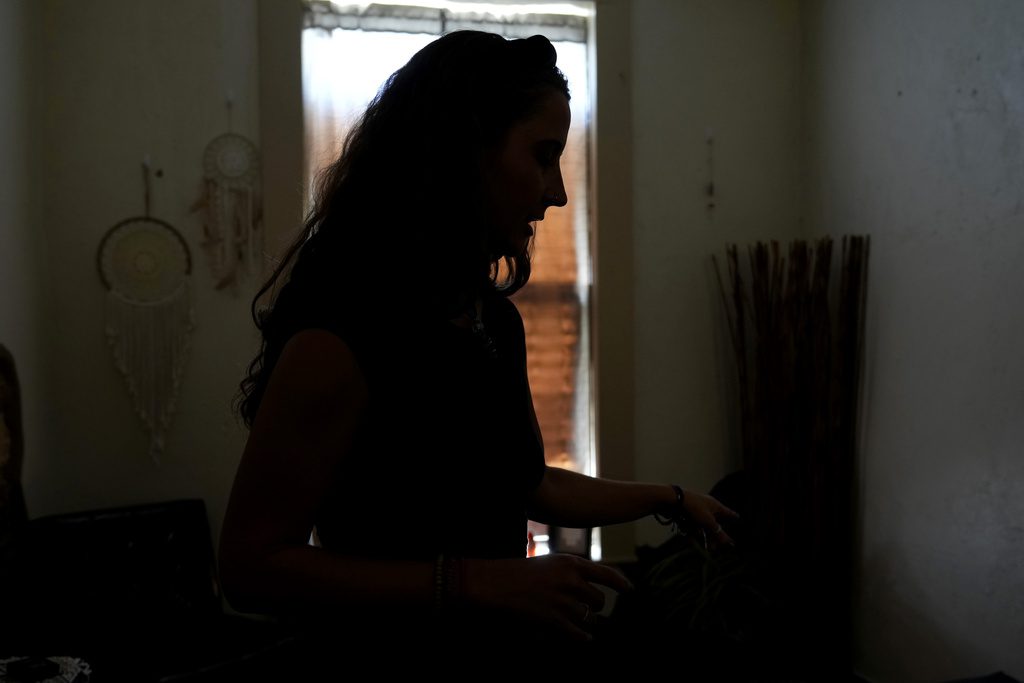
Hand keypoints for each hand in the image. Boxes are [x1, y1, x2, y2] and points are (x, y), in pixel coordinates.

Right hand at [462, 554, 631, 641]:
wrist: (494, 583)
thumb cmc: (518, 570)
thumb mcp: (549, 562)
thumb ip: (570, 571)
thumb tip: (589, 583)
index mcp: (571, 562)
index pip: (607, 574)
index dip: (622, 583)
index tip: (630, 591)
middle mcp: (571, 580)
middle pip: (599, 600)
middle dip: (595, 606)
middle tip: (590, 609)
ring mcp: (563, 601)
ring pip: (588, 617)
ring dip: (586, 621)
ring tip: (581, 622)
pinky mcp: (553, 620)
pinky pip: (577, 632)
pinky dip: (583, 636)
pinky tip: (585, 637)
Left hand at [682, 489, 739, 546]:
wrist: (673, 500)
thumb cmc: (694, 508)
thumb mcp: (708, 522)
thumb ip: (718, 533)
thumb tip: (728, 542)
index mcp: (715, 505)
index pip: (727, 512)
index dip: (732, 515)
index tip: (737, 517)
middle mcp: (706, 507)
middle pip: (713, 523)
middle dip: (714, 536)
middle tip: (715, 548)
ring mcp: (696, 510)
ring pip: (702, 526)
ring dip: (704, 537)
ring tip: (708, 549)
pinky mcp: (686, 513)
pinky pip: (692, 525)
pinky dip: (692, 532)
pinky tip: (690, 537)